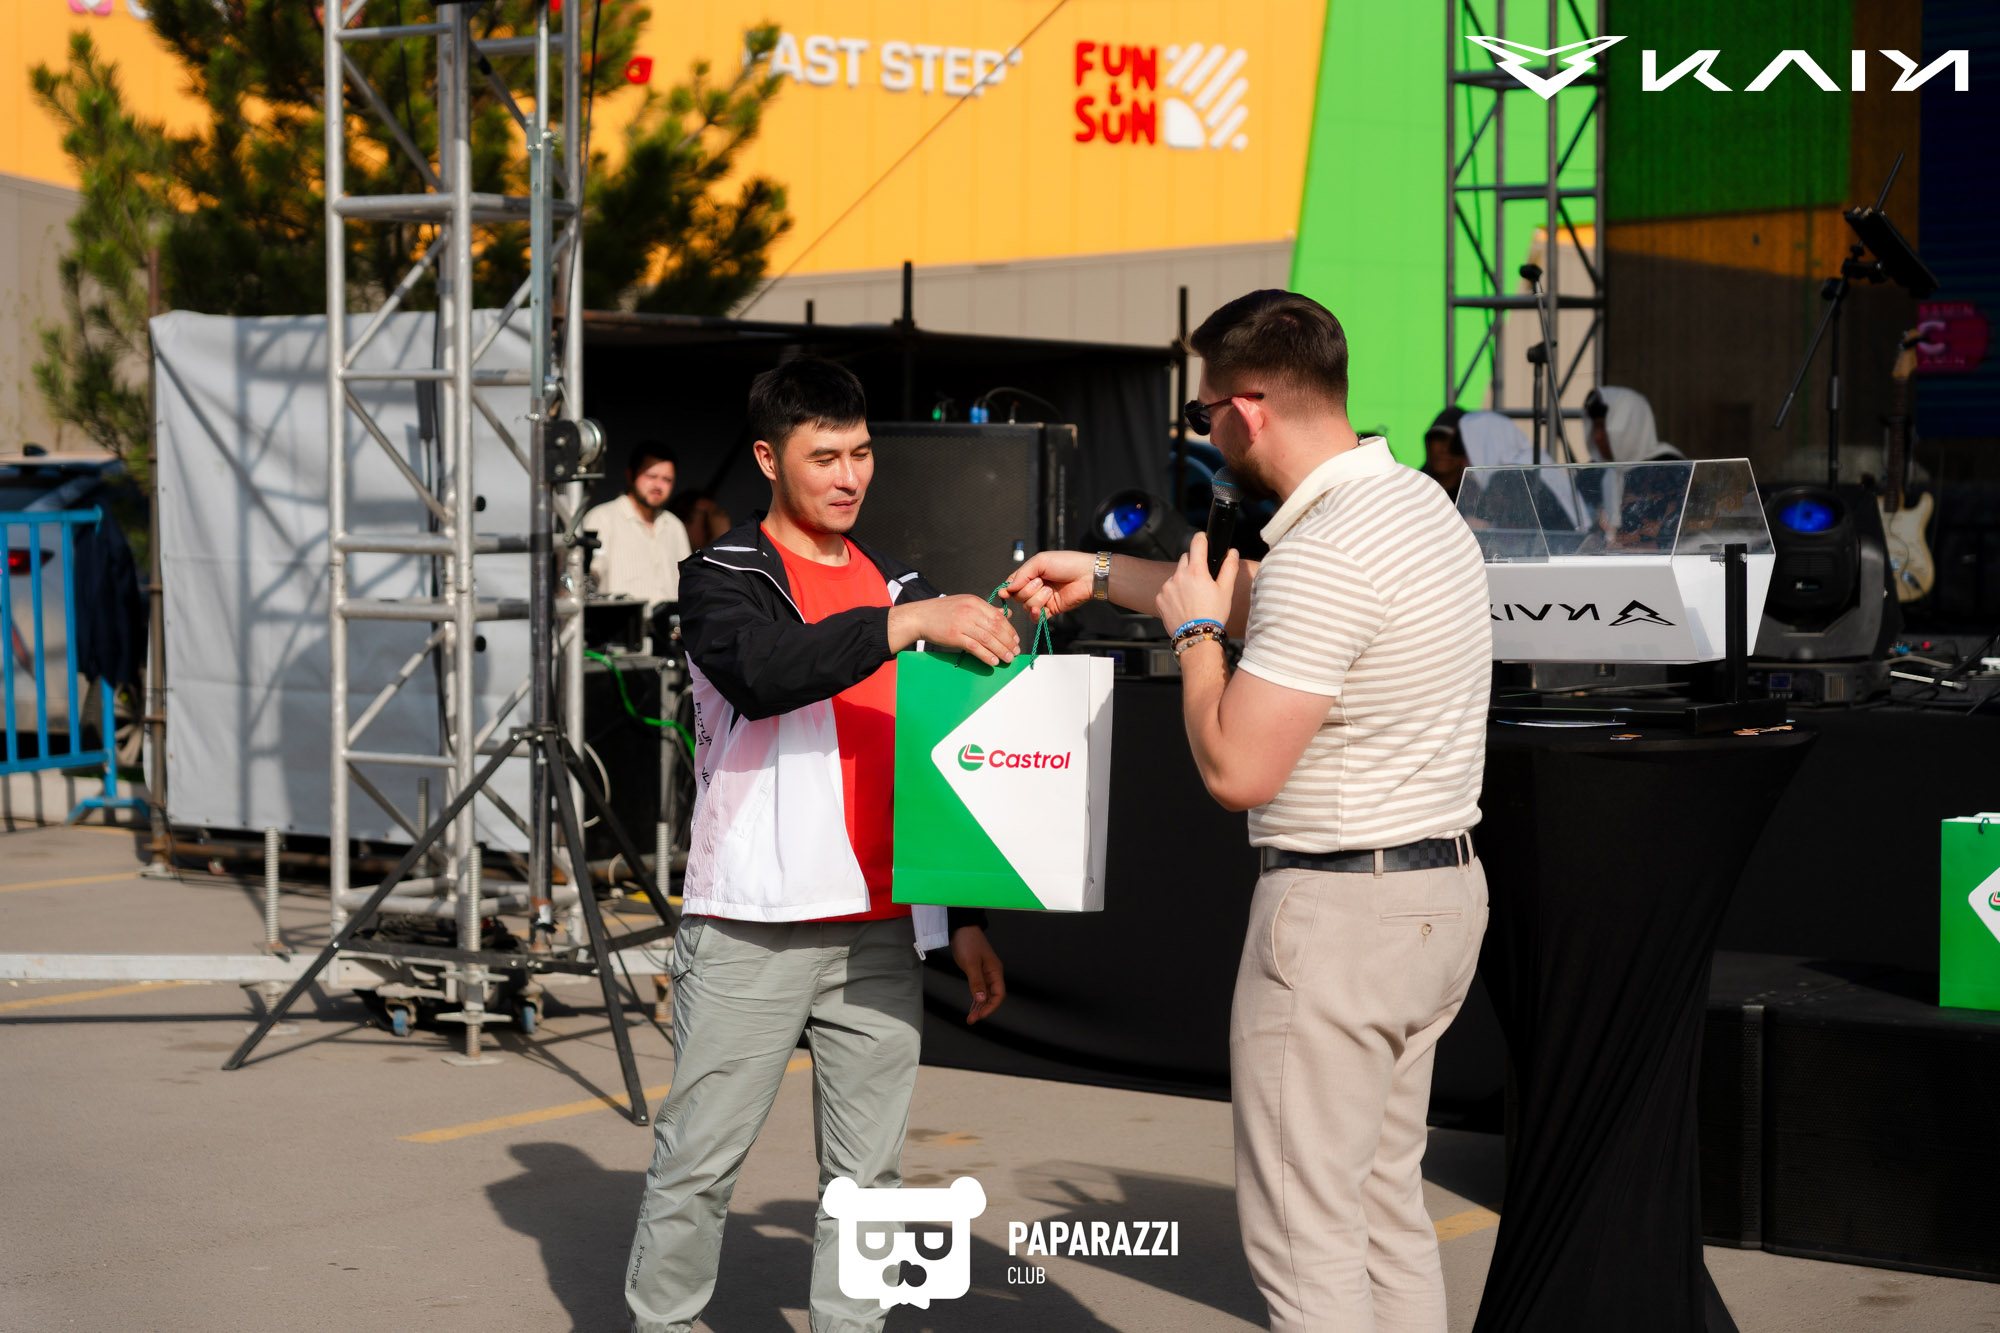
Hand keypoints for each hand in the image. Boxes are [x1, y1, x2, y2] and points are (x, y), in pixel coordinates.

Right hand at [890, 594, 1020, 665]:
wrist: (920, 616)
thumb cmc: (942, 611)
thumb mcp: (965, 603)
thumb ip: (985, 610)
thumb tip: (1005, 614)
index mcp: (975, 602)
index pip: (998, 617)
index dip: (1010, 630)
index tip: (1016, 639)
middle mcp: (970, 611)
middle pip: (996, 628)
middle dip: (1008, 641)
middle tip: (1015, 651)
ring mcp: (962, 624)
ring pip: (988, 639)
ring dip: (1001, 650)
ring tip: (1008, 658)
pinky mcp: (954, 636)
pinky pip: (975, 647)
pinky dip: (986, 655)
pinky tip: (993, 661)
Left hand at [950, 925, 1004, 1023]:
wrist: (962, 928)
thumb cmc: (968, 943)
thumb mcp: (971, 963)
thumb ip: (976, 982)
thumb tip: (981, 999)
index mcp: (995, 971)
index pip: (999, 994)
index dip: (991, 1007)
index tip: (980, 1015)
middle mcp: (993, 973)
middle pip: (992, 996)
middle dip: (984, 1009)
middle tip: (972, 1019)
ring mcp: (986, 973)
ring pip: (986, 994)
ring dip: (979, 1006)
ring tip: (971, 1017)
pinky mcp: (978, 971)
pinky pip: (980, 989)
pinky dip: (976, 998)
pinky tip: (972, 1006)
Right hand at [1001, 549, 1095, 618]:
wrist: (1087, 575)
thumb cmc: (1067, 563)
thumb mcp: (1040, 561)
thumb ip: (1022, 574)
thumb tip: (1008, 587)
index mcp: (1031, 574)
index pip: (1012, 584)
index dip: (1008, 589)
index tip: (1005, 592)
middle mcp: (1035, 587)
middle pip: (1018, 597)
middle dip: (1027, 590)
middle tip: (1041, 582)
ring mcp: (1042, 600)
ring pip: (1027, 606)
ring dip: (1037, 598)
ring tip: (1050, 590)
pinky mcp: (1050, 610)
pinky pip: (1036, 618)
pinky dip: (1036, 614)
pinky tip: (1040, 609)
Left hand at [1156, 532, 1237, 635]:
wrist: (1197, 637)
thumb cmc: (1213, 615)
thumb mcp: (1226, 590)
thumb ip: (1229, 567)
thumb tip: (1232, 552)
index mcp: (1196, 571)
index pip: (1197, 543)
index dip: (1202, 538)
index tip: (1203, 538)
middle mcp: (1178, 576)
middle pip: (1185, 559)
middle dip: (1193, 564)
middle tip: (1202, 580)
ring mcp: (1166, 587)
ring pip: (1176, 575)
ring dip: (1182, 581)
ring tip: (1193, 598)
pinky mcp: (1159, 598)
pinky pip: (1167, 589)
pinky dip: (1174, 594)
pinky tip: (1183, 605)